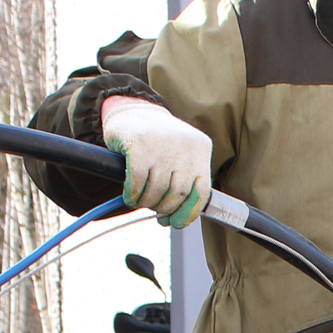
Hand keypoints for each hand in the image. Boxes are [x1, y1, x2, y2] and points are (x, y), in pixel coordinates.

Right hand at [101, 96, 211, 227]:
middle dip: (165, 209)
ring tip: (142, 202)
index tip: (177, 222)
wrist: (132, 110)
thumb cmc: (158, 142)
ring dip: (147, 203)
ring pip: (158, 191)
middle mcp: (184, 146)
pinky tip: (131, 197)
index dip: (188, 213)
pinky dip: (133, 195)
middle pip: (178, 194)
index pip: (202, 191)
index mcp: (200, 149)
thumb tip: (178, 219)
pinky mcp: (139, 145)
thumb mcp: (181, 155)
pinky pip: (138, 183)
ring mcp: (162, 145)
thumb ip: (185, 181)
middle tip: (155, 211)